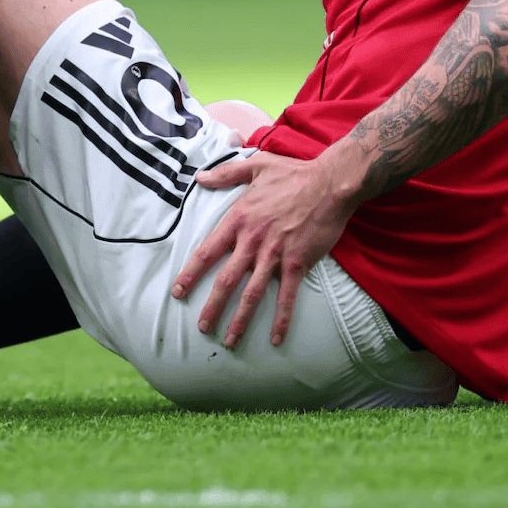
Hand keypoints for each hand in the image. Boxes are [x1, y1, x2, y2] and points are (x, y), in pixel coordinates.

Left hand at [169, 152, 358, 347]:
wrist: (330, 184)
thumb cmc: (293, 174)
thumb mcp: (255, 166)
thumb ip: (225, 174)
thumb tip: (199, 177)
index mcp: (238, 218)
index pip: (207, 251)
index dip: (190, 274)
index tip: (177, 292)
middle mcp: (252, 240)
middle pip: (226, 280)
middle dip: (212, 307)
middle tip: (202, 327)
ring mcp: (275, 254)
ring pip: (252, 293)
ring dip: (240, 320)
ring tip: (230, 341)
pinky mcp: (298, 263)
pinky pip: (286, 296)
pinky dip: (280, 319)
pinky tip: (275, 338)